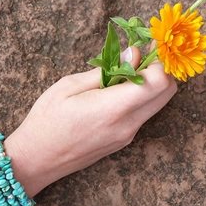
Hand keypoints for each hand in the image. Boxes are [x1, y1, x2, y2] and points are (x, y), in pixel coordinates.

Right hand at [5, 46, 176, 196]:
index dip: (158, 60)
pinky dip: (140, 98)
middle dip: (159, 69)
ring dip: (150, 84)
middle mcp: (127, 125)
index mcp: (113, 109)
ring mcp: (127, 136)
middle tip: (139, 56)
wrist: (37, 159)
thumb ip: (107, 70)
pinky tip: (116, 91)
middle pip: (167, 93)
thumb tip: (133, 54)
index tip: (147, 45)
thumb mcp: (70, 86)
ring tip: (123, 72)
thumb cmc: (47, 120)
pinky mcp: (123, 141)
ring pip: (157, 104)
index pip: (159, 82)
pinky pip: (143, 114)